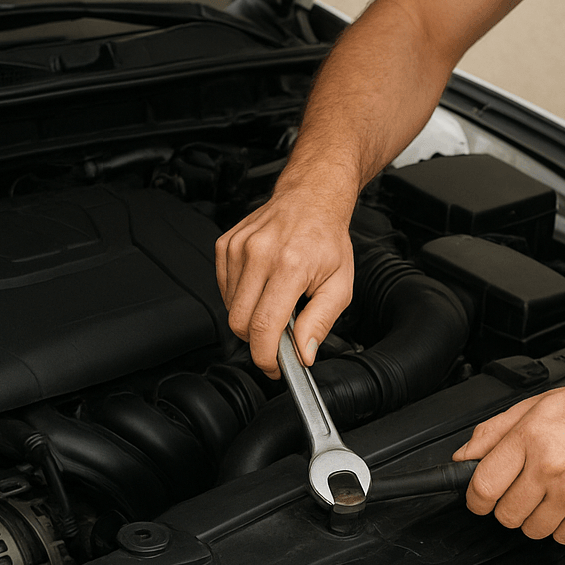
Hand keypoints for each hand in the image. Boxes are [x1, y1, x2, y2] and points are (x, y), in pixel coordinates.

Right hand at [216, 185, 354, 377]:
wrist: (311, 198)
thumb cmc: (327, 239)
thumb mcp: (340, 285)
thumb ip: (320, 322)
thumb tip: (304, 352)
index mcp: (290, 265)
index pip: (263, 325)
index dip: (265, 356)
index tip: (274, 366)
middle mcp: (260, 253)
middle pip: (240, 322)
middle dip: (257, 341)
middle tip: (277, 340)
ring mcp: (238, 247)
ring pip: (230, 307)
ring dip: (250, 317)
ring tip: (275, 302)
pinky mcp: (225, 245)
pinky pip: (224, 288)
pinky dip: (240, 298)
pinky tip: (261, 287)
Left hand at [453, 381, 564, 543]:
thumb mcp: (535, 406)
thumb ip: (493, 432)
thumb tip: (463, 458)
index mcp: (530, 437)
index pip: (483, 485)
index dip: (475, 498)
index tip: (480, 500)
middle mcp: (550, 466)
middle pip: (505, 514)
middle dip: (508, 506)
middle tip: (523, 490)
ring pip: (531, 530)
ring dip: (535, 518)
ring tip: (550, 494)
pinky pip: (562, 537)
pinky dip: (562, 525)